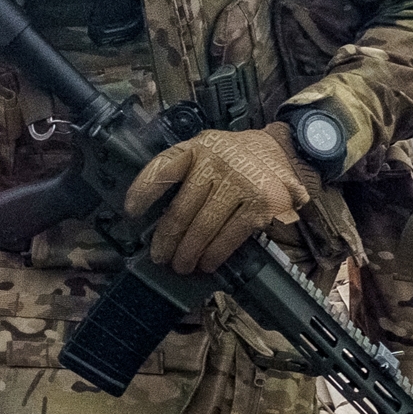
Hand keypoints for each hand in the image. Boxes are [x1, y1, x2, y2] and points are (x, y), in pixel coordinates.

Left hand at [123, 127, 314, 275]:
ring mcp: (239, 183)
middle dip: (167, 240)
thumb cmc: (234, 158)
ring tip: (181, 265)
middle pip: (181, 209)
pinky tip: (206, 263)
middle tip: (160, 257)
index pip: (162, 169)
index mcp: (197, 148)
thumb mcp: (206, 151)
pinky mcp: (259, 204)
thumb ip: (182, 172)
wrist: (281, 151)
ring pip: (203, 227)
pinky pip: (229, 236)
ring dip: (188, 253)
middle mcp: (216, 162)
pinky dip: (214, 254)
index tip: (131, 213)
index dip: (143, 192)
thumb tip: (154, 214)